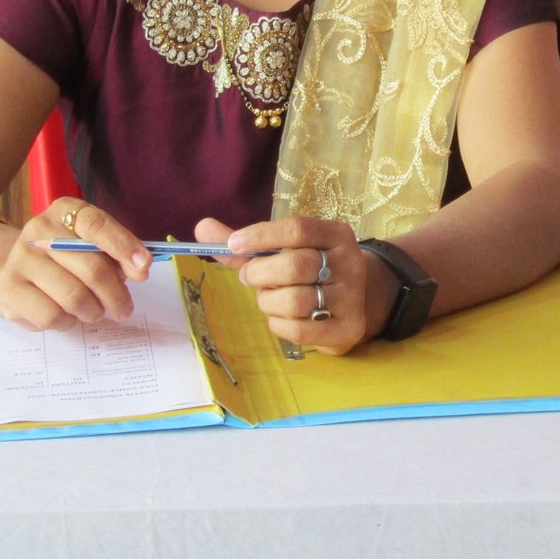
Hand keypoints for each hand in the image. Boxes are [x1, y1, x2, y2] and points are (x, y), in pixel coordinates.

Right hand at [0, 197, 152, 330]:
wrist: (12, 270)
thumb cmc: (66, 259)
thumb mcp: (93, 246)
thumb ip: (119, 254)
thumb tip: (141, 269)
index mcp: (65, 211)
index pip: (96, 224)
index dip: (124, 246)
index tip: (144, 267)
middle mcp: (39, 230)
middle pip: (91, 268)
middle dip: (116, 294)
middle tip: (124, 309)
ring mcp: (20, 259)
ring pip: (73, 297)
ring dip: (94, 311)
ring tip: (95, 311)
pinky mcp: (9, 289)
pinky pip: (51, 316)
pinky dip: (69, 322)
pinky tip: (69, 315)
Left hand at [195, 216, 386, 355]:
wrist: (358, 302)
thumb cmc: (310, 271)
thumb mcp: (286, 251)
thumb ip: (246, 244)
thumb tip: (201, 228)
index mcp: (336, 235)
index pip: (296, 229)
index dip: (261, 235)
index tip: (233, 244)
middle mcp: (349, 262)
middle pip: (294, 265)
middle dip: (259, 274)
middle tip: (249, 278)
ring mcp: (351, 298)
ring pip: (294, 300)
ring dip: (268, 301)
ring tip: (269, 299)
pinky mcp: (347, 329)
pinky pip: (298, 329)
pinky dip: (278, 324)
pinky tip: (282, 317)